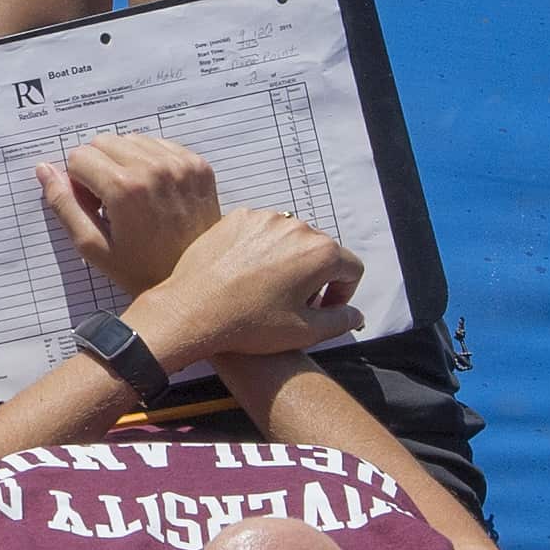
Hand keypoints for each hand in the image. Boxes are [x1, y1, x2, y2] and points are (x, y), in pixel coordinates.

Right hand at [40, 133, 221, 297]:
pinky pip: (159, 144)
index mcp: (124, 187)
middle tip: (110, 202)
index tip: (94, 207)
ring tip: (134, 196)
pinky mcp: (197, 164)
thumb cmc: (141, 270)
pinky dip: (149, 161)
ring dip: (123, 161)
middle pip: (103, 141)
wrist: (196, 281)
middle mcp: (154, 167)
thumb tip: (43, 169)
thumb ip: (64, 205)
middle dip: (98, 167)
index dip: (79, 182)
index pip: (79, 156)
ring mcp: (179, 163)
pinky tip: (154, 191)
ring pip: (131, 139)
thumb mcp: (93, 246)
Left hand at [128, 206, 361, 363]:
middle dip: (316, 277)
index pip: (352, 268)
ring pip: (291, 238)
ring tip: (268, 289)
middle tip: (296, 303)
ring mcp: (265, 218)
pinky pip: (261, 230)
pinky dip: (261, 249)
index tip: (324, 310)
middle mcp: (298, 227)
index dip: (343, 293)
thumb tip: (356, 314)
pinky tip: (246, 274)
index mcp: (321, 253)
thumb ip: (340, 321)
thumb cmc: (250, 325)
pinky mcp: (238, 217)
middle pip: (321, 250)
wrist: (193, 310)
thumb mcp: (305, 332)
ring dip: (289, 260)